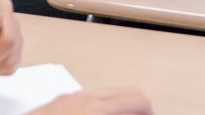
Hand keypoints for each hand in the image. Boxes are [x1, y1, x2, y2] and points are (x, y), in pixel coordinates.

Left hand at [28, 87, 153, 113]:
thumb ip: (118, 113)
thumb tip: (139, 113)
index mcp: (96, 108)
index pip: (138, 100)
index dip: (148, 112)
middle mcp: (83, 97)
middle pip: (125, 93)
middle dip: (136, 109)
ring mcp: (68, 98)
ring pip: (106, 96)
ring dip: (117, 109)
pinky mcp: (56, 104)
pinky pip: (88, 100)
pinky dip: (100, 109)